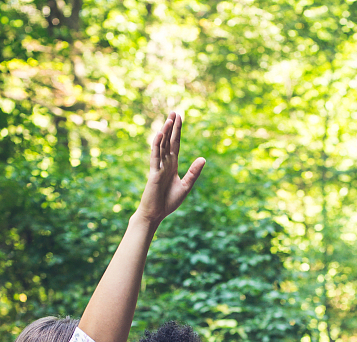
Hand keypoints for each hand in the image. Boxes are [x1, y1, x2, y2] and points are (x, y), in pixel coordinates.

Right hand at [135, 111, 204, 225]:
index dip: (177, 131)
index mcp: (172, 165)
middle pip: (169, 141)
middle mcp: (165, 163)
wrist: (156, 213)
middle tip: (174, 112)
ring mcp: (158, 166)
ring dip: (165, 132)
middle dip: (172, 127)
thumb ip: (194, 172)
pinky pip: (155, 156)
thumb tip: (203, 158)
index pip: (175, 144)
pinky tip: (161, 134)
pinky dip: (157, 145)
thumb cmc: (169, 202)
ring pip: (161, 145)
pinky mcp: (154, 172)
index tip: (179, 118)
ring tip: (169, 119)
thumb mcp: (185, 186)